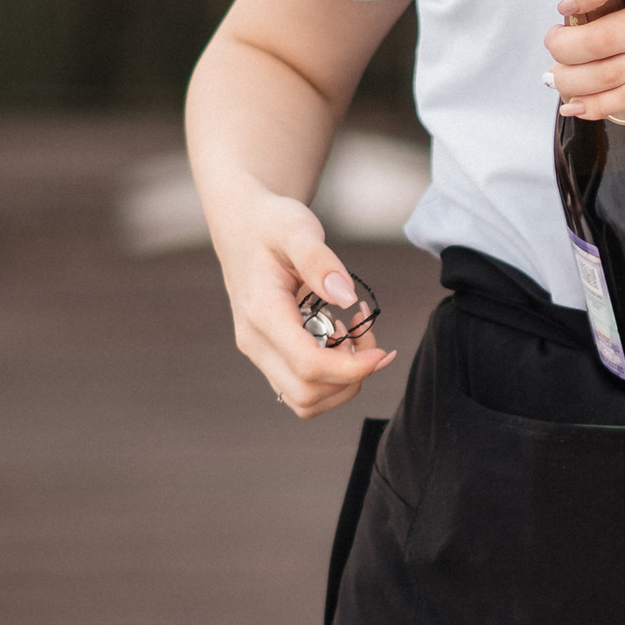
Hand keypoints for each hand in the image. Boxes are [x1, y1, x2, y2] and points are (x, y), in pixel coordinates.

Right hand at [203, 183, 397, 416]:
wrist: (243, 227)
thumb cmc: (270, 224)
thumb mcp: (295, 226)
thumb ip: (318, 259)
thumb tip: (345, 297)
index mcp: (262, 314)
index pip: (309, 366)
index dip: (352, 368)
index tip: (382, 350)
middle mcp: (255, 342)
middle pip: (307, 395)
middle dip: (350, 376)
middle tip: (368, 334)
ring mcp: (260, 353)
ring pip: (305, 401)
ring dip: (342, 380)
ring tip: (356, 335)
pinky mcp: (270, 357)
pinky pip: (303, 388)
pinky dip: (332, 376)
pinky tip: (343, 339)